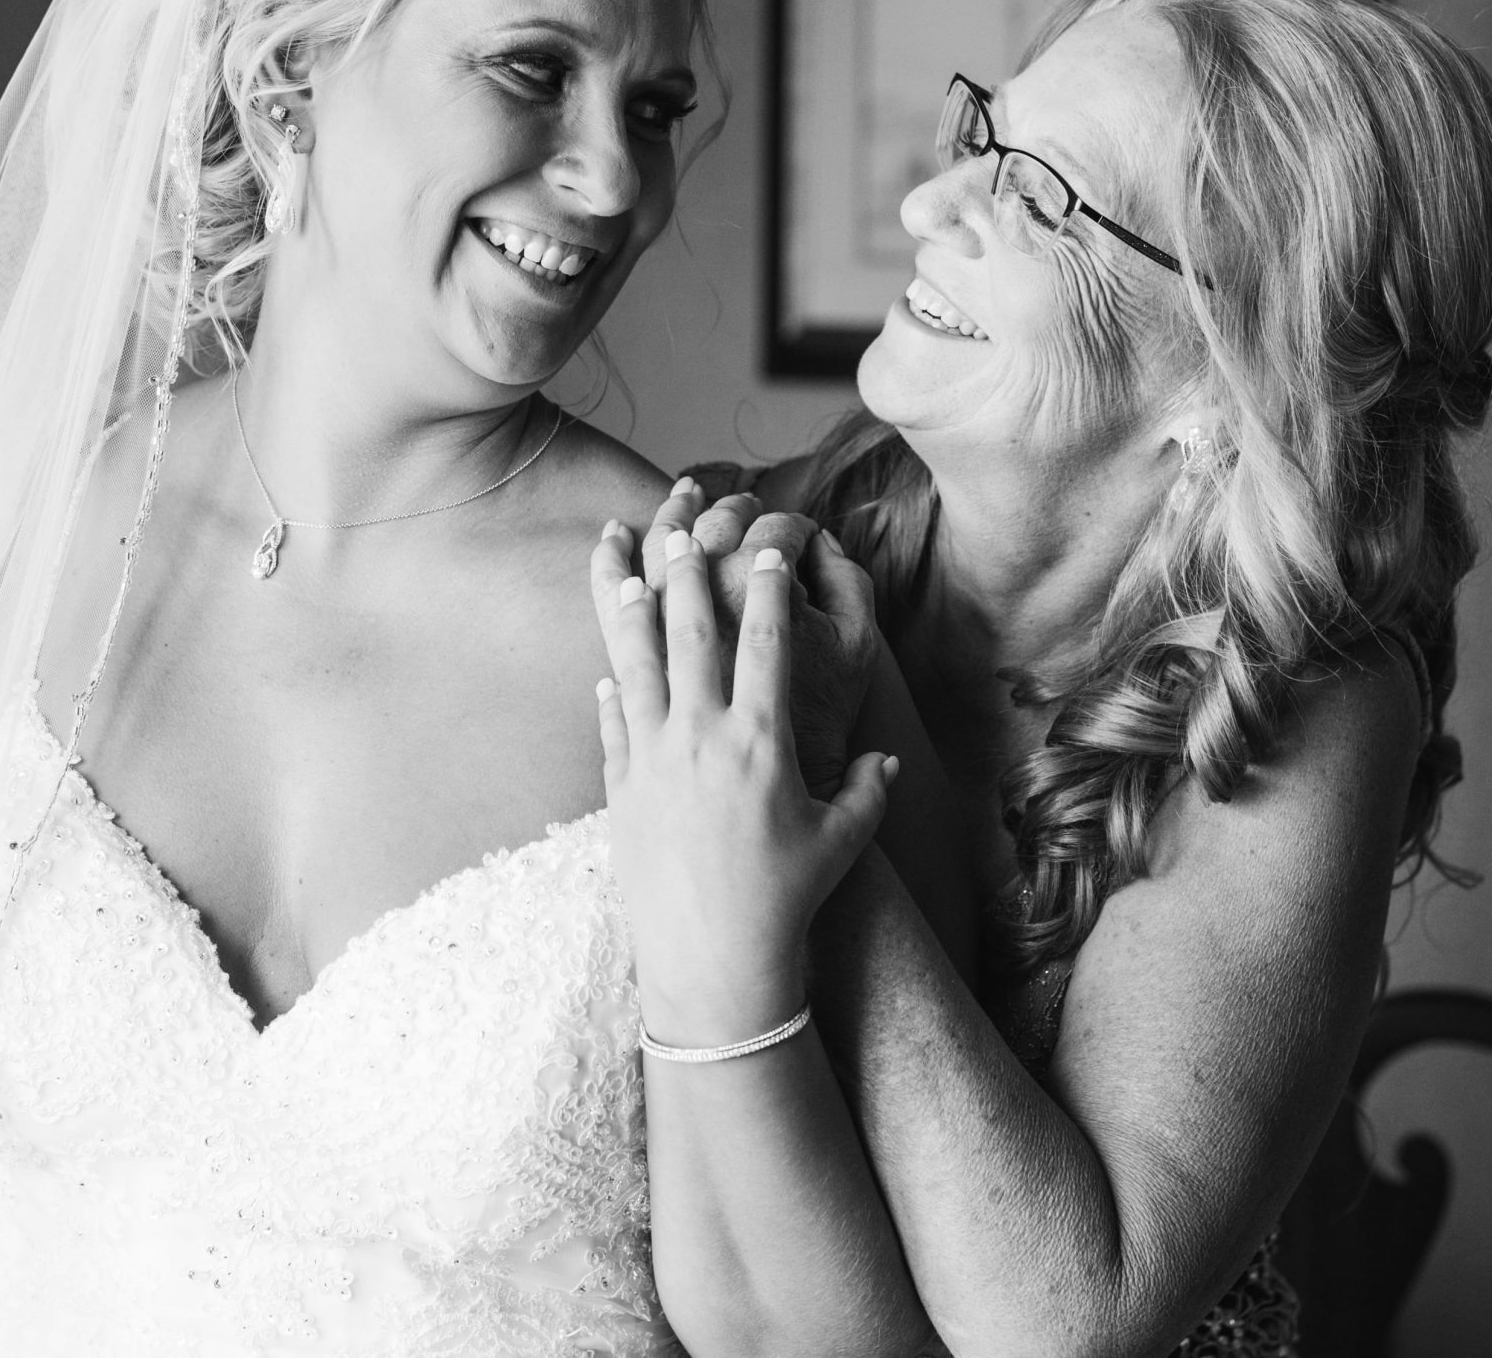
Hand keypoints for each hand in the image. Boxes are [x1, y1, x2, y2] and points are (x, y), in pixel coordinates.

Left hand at [590, 518, 894, 1047]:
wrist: (713, 960)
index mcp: (762, 739)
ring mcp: (653, 758)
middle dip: (690, 572)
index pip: (766, 641)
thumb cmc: (786, 902)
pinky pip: (613, 723)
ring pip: (638, 663)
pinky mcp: (621, 788)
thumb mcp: (841, 841)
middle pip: (691, 631)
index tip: (771, 550)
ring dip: (634, 610)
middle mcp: (702, 736)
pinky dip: (611, 692)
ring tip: (631, 568)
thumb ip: (866, 791)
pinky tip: (608, 671)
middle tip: (687, 531)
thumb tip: (884, 762)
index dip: (769, 588)